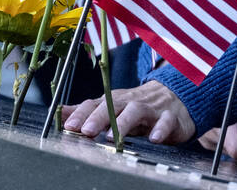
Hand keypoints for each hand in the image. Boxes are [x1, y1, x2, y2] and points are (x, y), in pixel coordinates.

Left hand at [62, 81, 193, 144]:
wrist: (175, 98)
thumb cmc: (138, 106)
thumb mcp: (112, 107)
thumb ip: (88, 111)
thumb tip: (61, 113)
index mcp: (114, 101)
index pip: (94, 104)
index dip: (81, 114)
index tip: (68, 127)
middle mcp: (130, 102)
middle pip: (112, 106)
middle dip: (98, 118)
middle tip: (86, 132)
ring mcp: (150, 109)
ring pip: (136, 111)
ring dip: (124, 122)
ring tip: (112, 137)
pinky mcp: (170, 117)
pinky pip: (166, 121)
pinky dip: (160, 129)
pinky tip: (154, 139)